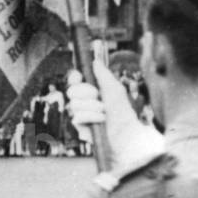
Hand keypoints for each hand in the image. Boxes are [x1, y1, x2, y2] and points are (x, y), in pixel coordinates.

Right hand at [67, 59, 163, 176]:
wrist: (126, 135)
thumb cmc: (123, 113)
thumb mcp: (115, 91)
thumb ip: (104, 76)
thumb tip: (95, 61)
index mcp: (92, 91)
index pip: (75, 81)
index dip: (75, 78)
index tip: (79, 77)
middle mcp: (84, 101)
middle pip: (71, 90)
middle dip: (87, 93)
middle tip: (99, 97)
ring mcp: (80, 113)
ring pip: (74, 103)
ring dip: (92, 107)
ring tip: (105, 113)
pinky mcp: (78, 126)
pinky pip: (77, 116)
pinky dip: (91, 117)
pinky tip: (101, 121)